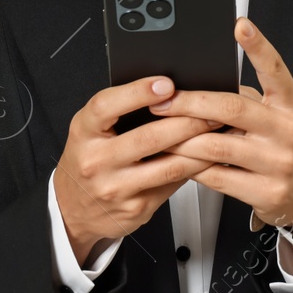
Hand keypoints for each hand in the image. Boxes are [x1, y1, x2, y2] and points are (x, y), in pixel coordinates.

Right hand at [53, 74, 222, 267]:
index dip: (138, 92)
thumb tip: (169, 91)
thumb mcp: (91, 130)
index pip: (107, 106)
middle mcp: (96, 161)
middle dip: (186, 121)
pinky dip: (193, 169)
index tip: (166, 83)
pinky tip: (206, 158)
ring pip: (168, 166)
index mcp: (84, 132)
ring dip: (199, 148)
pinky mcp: (135, 209)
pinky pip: (172, 185)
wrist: (74, 208)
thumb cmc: (89, 159)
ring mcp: (116, 188)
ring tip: (218, 132)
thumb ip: (120, 111)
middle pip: (148, 138)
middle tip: (211, 110)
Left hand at [150, 16, 292, 275]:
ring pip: (217, 145)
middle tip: (161, 100)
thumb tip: (198, 86)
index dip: (258, 47)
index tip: (240, 25)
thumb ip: (246, 100)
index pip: (276, 70)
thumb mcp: (276, 116)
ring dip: (182, 139)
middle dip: (190, 103)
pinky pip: (217, 176)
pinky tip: (179, 161)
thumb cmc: (282, 146)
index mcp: (290, 104)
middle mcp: (288, 129)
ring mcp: (278, 162)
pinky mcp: (266, 191)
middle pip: (233, 108)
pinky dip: (192, 167)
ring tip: (159, 133)